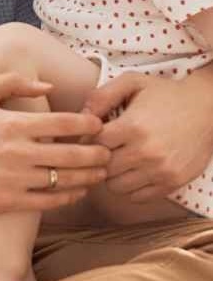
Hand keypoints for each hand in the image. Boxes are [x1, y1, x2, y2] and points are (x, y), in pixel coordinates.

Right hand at [0, 72, 108, 214]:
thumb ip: (13, 82)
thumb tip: (49, 86)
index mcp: (12, 124)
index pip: (64, 122)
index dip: (89, 124)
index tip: (98, 126)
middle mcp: (16, 152)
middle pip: (73, 154)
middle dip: (98, 154)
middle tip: (108, 153)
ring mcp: (13, 179)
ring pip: (66, 180)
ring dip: (90, 176)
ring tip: (99, 172)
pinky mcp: (9, 201)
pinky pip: (51, 201)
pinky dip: (71, 196)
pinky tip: (78, 189)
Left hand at [83, 72, 212, 201]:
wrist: (208, 108)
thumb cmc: (166, 94)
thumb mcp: (132, 82)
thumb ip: (102, 96)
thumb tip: (80, 117)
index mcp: (132, 127)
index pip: (92, 145)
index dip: (87, 141)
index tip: (91, 136)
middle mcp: (146, 152)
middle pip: (102, 168)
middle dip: (98, 160)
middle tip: (103, 151)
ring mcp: (161, 170)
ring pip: (116, 186)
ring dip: (112, 176)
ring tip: (118, 161)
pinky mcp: (173, 182)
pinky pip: (138, 197)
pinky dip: (131, 188)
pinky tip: (133, 172)